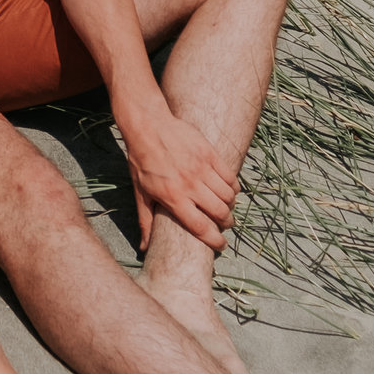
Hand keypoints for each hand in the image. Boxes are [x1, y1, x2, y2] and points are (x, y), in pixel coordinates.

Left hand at [115, 97, 238, 251]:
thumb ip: (146, 221)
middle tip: (224, 224)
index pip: (201, 227)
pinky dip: (233, 187)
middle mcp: (190, 185)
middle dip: (226, 223)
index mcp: (173, 198)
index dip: (215, 241)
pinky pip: (230, 176)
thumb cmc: (142, 161)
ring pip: (228, 195)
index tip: (220, 245)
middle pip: (220, 213)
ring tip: (226, 207)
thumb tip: (144, 247)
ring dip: (230, 205)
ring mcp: (202, 168)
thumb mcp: (141, 193)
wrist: (148, 126)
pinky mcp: (210, 154)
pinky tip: (228, 189)